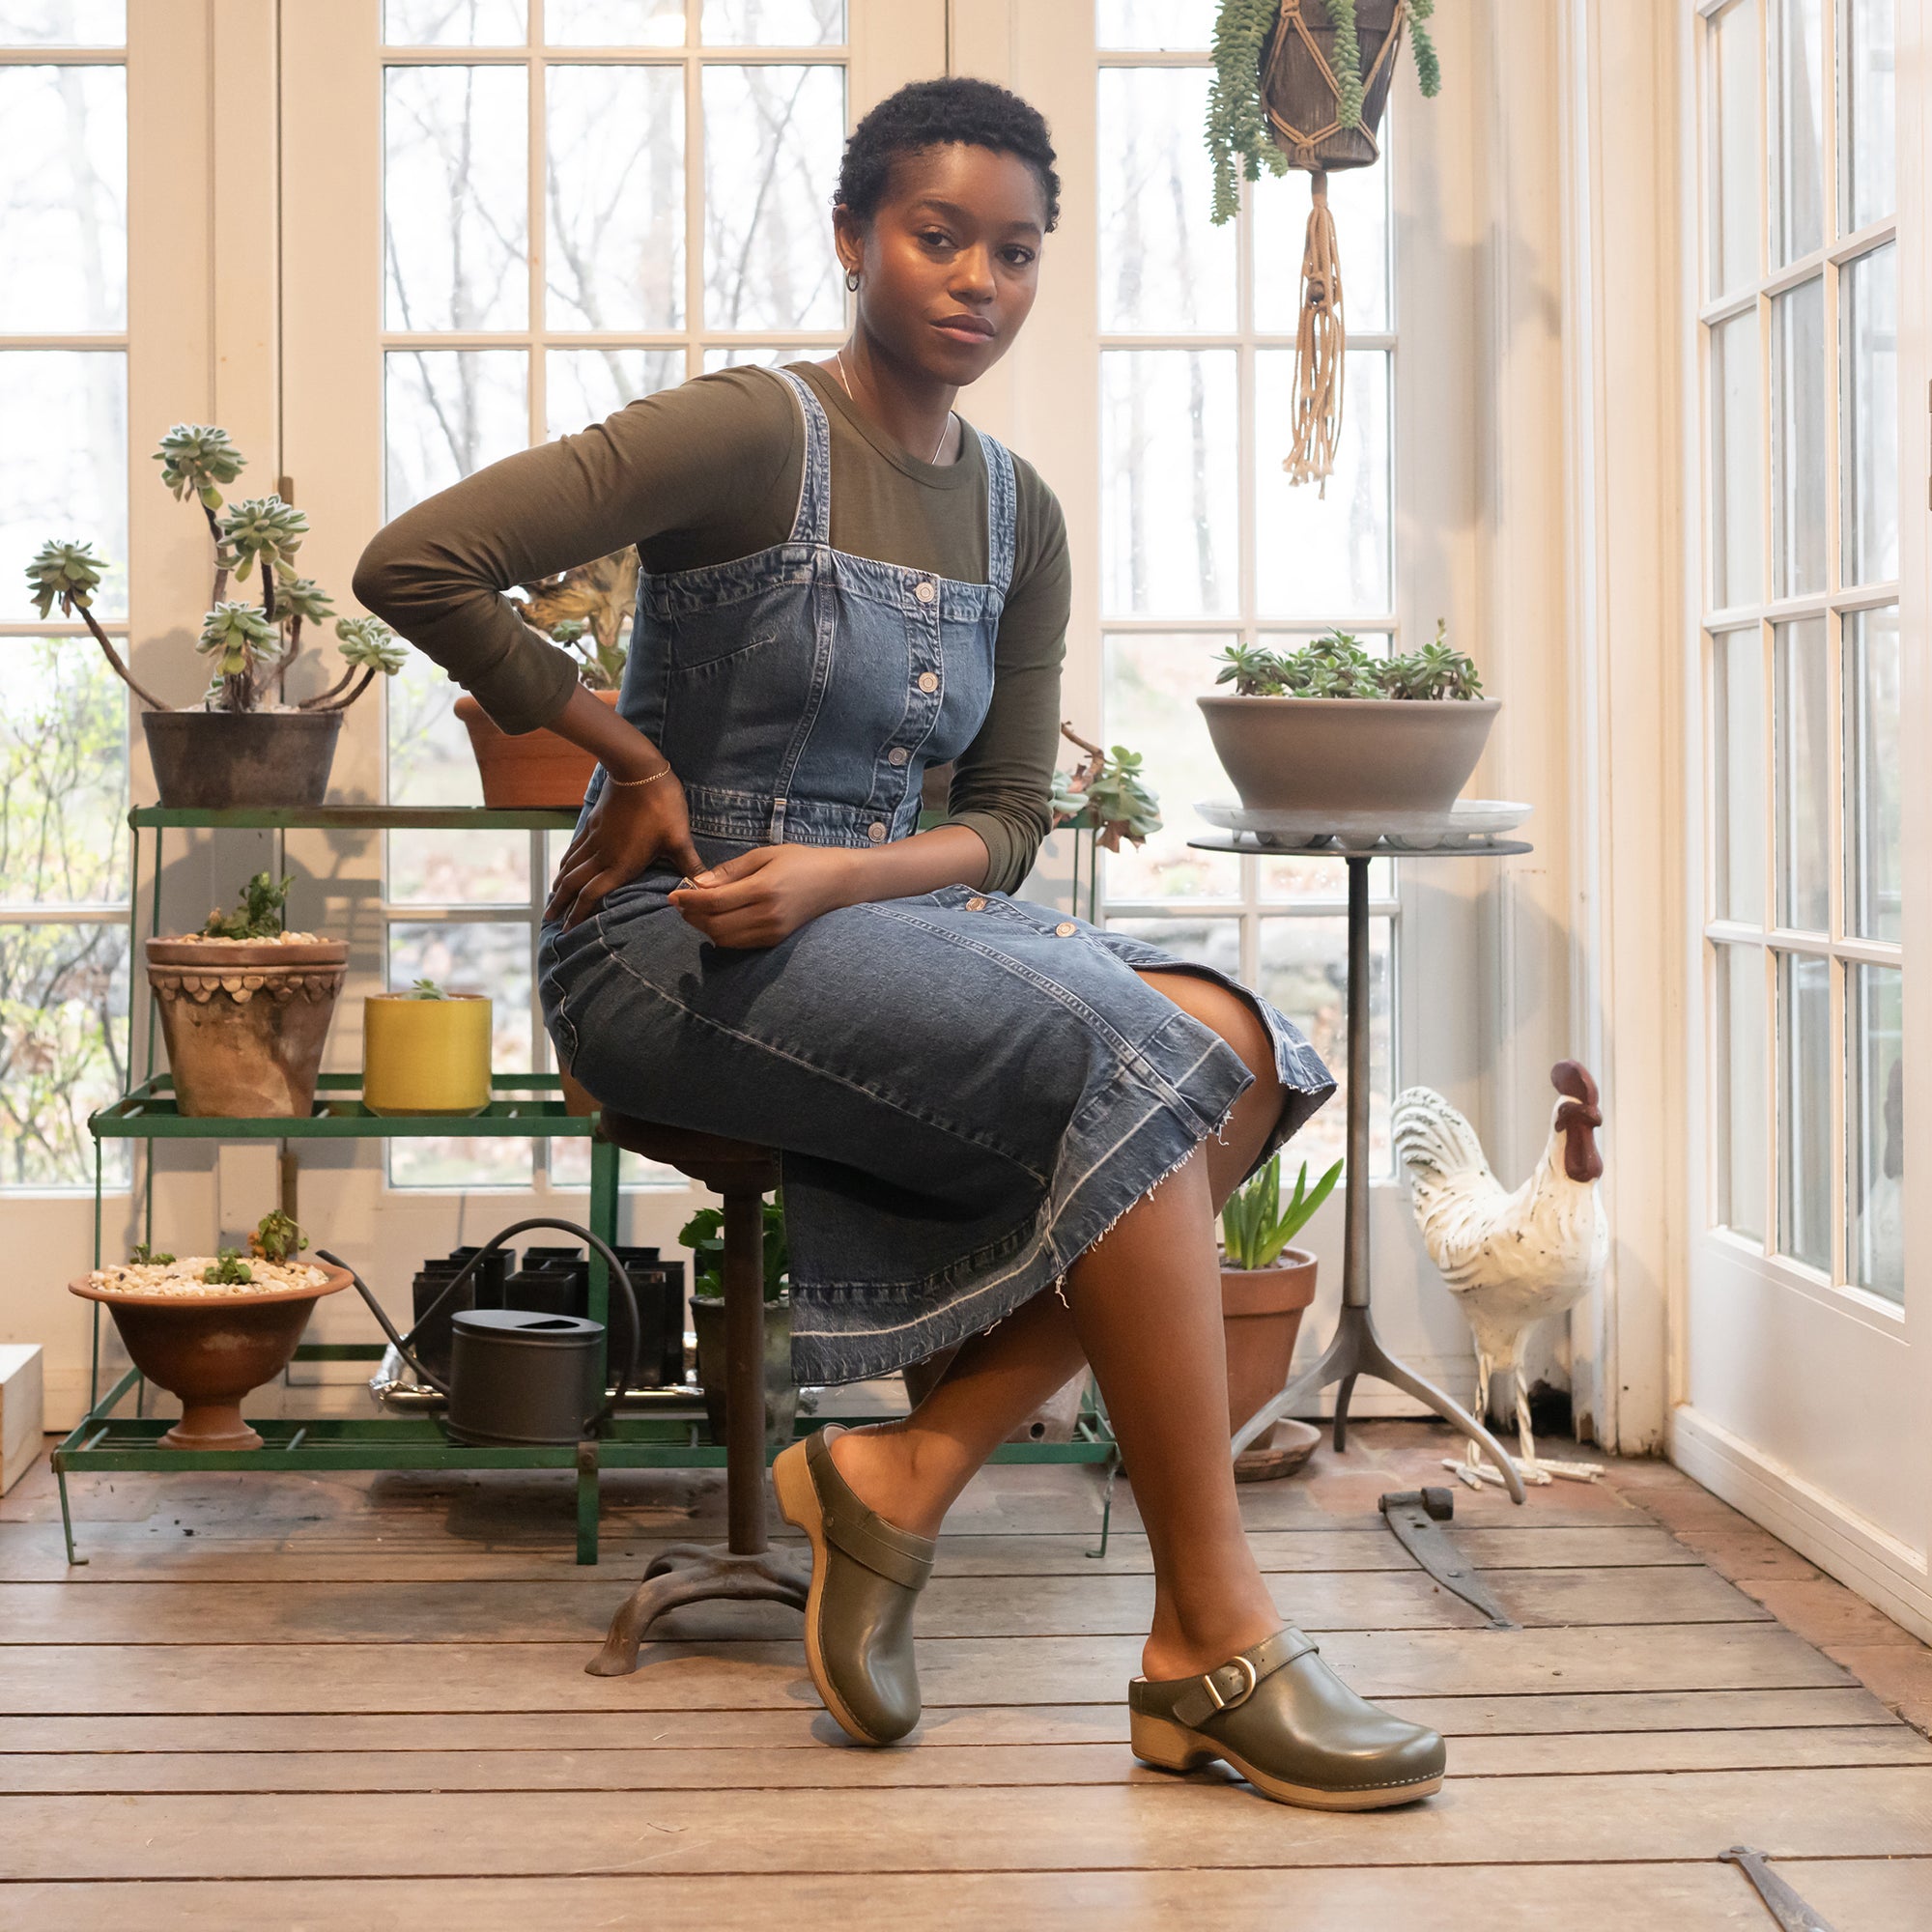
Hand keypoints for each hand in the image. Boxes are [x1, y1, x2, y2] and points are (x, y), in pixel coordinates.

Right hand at [546, 770, 705, 929]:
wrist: (637, 769)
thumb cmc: (662, 805)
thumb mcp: (679, 838)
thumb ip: (690, 866)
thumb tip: (708, 890)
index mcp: (621, 864)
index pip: (593, 895)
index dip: (579, 914)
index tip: (569, 931)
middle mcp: (602, 855)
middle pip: (575, 885)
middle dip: (561, 905)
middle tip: (550, 922)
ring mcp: (595, 839)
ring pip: (570, 867)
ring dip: (559, 886)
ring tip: (551, 900)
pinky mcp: (594, 825)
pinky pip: (574, 849)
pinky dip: (565, 863)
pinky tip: (563, 868)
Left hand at [669, 845, 858, 948]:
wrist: (836, 882)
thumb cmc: (800, 861)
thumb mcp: (765, 855)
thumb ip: (730, 871)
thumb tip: (699, 884)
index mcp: (763, 889)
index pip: (715, 901)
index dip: (689, 900)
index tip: (673, 895)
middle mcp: (767, 915)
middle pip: (715, 925)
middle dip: (693, 916)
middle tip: (682, 903)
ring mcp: (772, 932)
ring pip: (724, 939)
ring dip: (704, 928)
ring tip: (697, 912)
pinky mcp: (775, 941)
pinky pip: (738, 944)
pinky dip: (721, 935)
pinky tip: (717, 921)